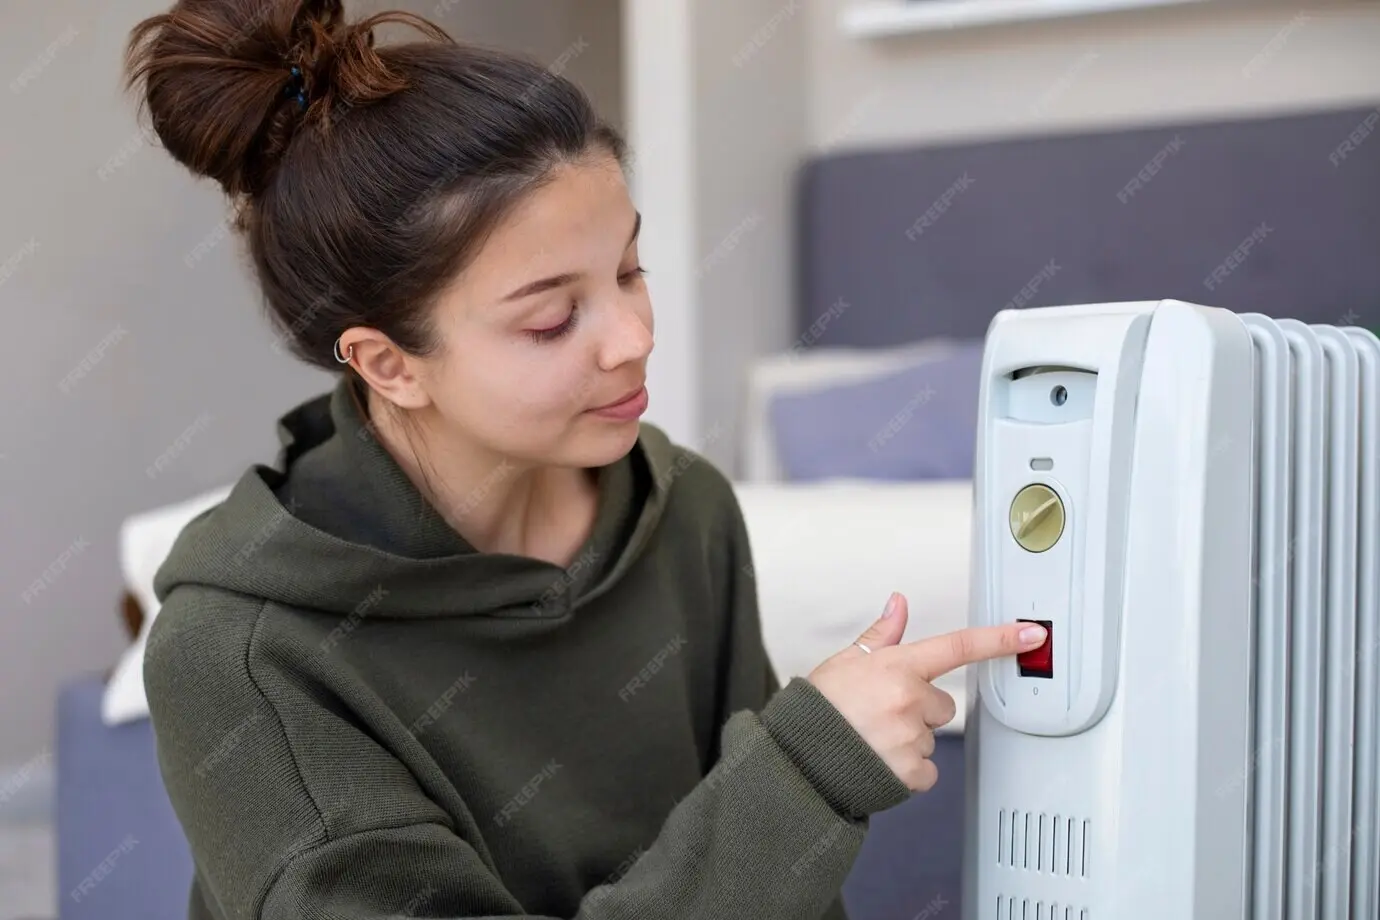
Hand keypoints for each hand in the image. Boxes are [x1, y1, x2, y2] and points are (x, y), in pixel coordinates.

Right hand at [807, 592, 1046, 791]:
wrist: (798, 758)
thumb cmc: (819, 709)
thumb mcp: (845, 662)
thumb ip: (881, 636)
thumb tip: (898, 604)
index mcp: (897, 667)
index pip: (957, 646)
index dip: (999, 639)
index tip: (1031, 635)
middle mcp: (909, 699)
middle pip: (943, 704)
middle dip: (920, 709)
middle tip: (882, 714)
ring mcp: (912, 737)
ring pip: (931, 737)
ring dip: (910, 740)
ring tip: (873, 739)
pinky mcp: (911, 771)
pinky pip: (927, 770)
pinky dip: (909, 770)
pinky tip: (880, 761)